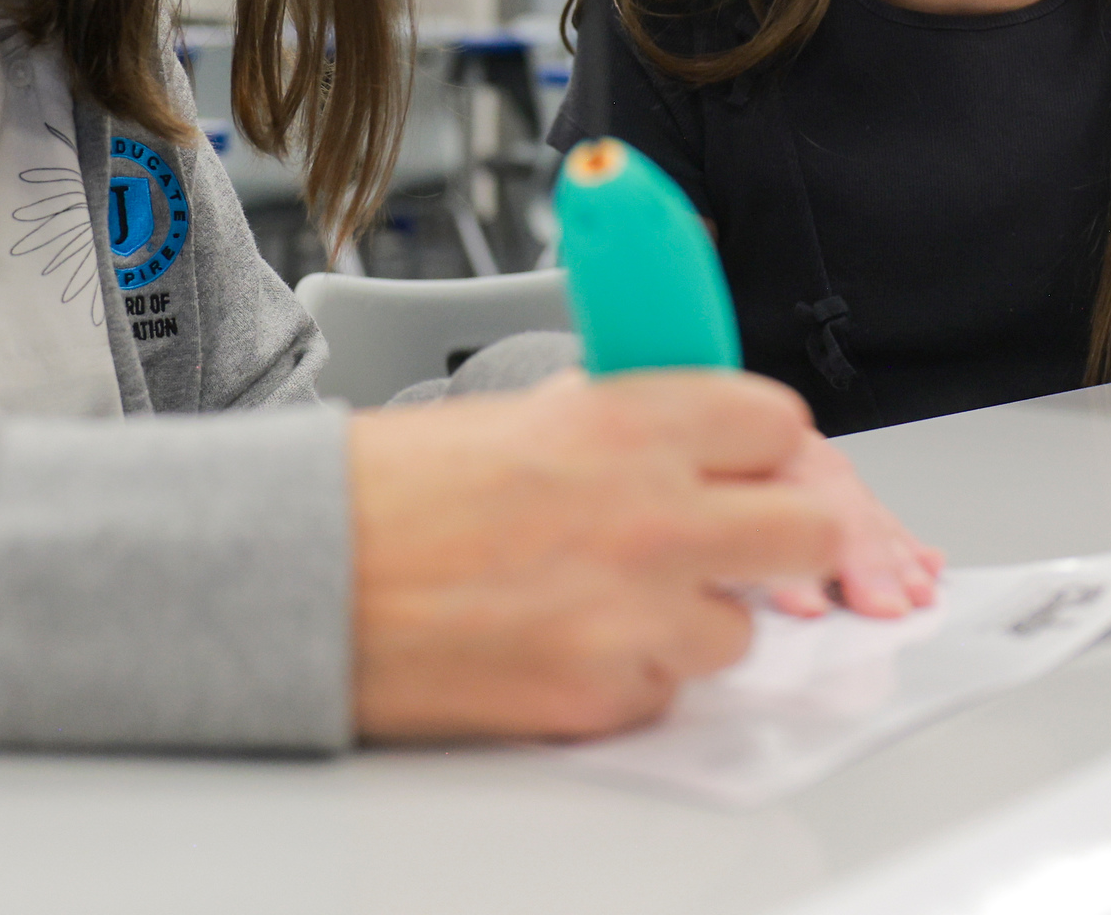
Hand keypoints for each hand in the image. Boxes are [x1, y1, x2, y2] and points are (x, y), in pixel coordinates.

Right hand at [347, 371, 937, 740]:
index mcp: (629, 422)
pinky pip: (667, 691)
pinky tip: (565, 640)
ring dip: (694, 616)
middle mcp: (653, 515)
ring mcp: (637, 616)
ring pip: (743, 629)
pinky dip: (632, 673)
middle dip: (776, 539)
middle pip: (806, 532)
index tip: (746, 466)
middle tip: (730, 542)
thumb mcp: (520, 414)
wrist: (304, 576)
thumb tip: (685, 444)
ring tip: (611, 597)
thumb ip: (621, 425)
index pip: (779, 426)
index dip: (763, 450)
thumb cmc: (386, 490)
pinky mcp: (605, 697)